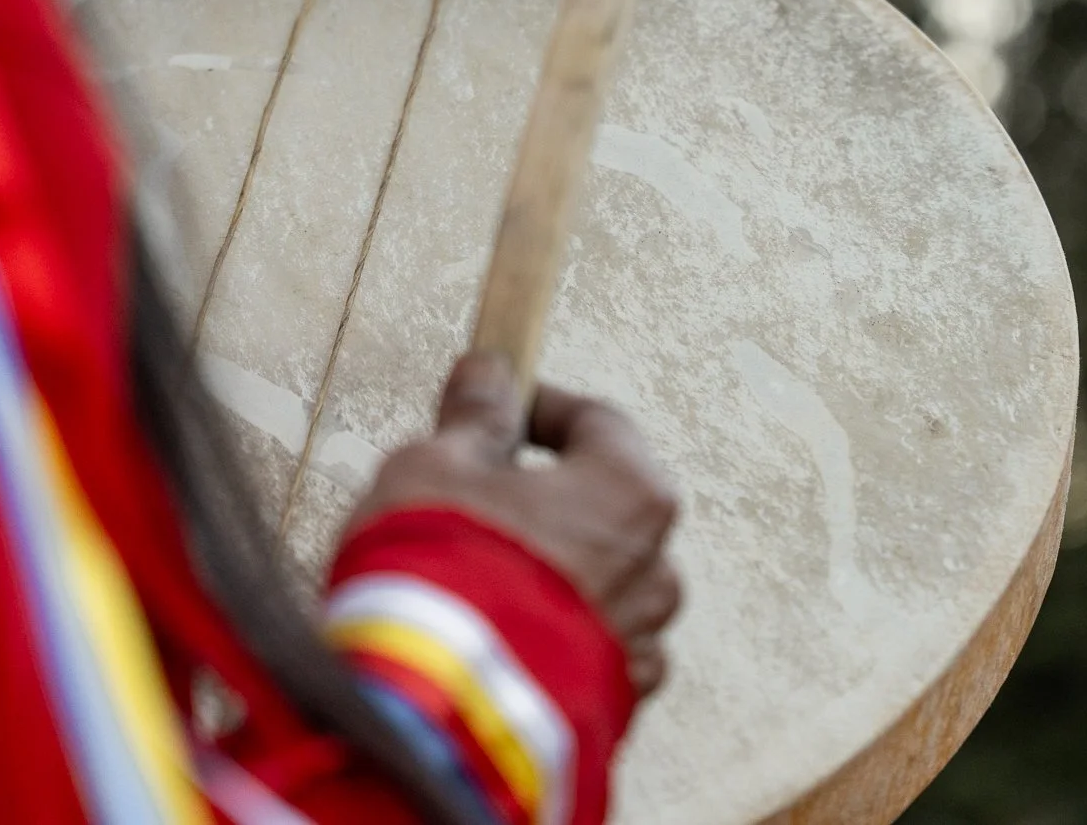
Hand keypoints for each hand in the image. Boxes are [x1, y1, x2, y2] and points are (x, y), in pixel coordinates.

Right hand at [350, 353, 683, 694]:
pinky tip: (500, 637)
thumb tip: (491, 373)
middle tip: (482, 499)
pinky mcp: (614, 705)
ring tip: (483, 579)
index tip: (502, 409)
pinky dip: (557, 639)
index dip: (545, 410)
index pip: (601, 424)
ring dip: (557, 575)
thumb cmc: (440, 570)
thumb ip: (475, 419)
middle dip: (550, 498)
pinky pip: (593, 653)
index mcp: (629, 493)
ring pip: (607, 588)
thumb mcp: (436, 467)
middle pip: (610, 509)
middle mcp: (654, 568)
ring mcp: (639, 644)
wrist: (432, 713)